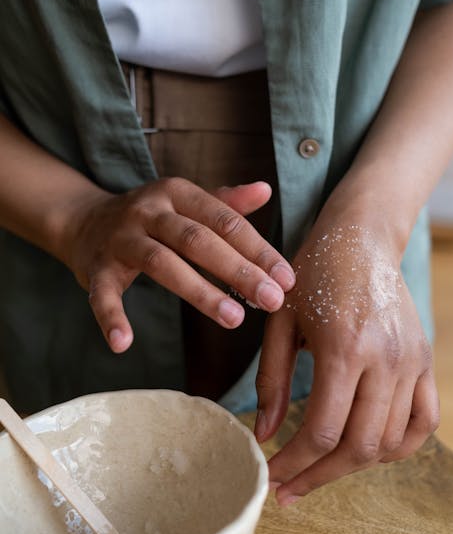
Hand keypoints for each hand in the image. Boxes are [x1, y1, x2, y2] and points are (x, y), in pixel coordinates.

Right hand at [61, 178, 294, 352]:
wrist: (85, 219)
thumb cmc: (151, 217)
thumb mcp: (186, 202)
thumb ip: (225, 202)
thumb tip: (265, 190)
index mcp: (177, 194)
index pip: (225, 221)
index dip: (258, 249)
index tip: (287, 278)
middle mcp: (149, 211)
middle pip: (198, 241)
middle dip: (238, 271)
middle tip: (271, 300)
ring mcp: (121, 239)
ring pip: (162, 264)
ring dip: (199, 292)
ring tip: (233, 319)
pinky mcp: (97, 268)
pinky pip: (103, 295)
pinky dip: (111, 318)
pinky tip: (124, 343)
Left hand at [254, 211, 438, 504]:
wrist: (362, 238)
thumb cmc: (312, 273)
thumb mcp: (279, 321)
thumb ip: (272, 380)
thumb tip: (264, 434)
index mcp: (345, 348)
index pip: (323, 432)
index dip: (293, 464)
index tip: (271, 476)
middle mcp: (386, 360)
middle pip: (358, 447)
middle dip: (318, 477)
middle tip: (289, 488)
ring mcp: (412, 362)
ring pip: (390, 442)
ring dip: (352, 467)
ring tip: (319, 470)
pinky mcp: (425, 361)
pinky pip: (424, 422)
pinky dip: (399, 447)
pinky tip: (368, 452)